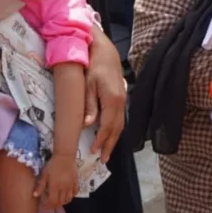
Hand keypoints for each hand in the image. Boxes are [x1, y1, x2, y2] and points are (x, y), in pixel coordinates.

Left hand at [34, 155, 77, 208]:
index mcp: (55, 186)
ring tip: (57, 201)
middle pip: (60, 202)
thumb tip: (35, 196)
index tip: (43, 206)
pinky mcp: (76, 182)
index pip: (52, 202)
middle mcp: (63, 188)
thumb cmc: (52, 165)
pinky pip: (75, 192)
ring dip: (62, 202)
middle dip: (54, 205)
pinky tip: (66, 195)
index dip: (47, 206)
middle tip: (49, 204)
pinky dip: (71, 196)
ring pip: (68, 199)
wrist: (65, 156)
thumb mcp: (44, 174)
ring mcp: (71, 185)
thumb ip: (40, 186)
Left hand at [84, 31, 124, 162]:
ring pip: (120, 124)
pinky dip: (116, 130)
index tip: (94, 152)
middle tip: (103, 160)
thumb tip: (88, 125)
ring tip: (107, 152)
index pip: (107, 126)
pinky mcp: (121, 98)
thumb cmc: (93, 67)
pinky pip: (120, 118)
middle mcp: (121, 102)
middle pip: (117, 129)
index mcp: (112, 100)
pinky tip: (110, 136)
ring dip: (114, 139)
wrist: (105, 52)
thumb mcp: (88, 85)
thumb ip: (89, 106)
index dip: (101, 140)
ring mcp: (123, 100)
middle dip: (110, 144)